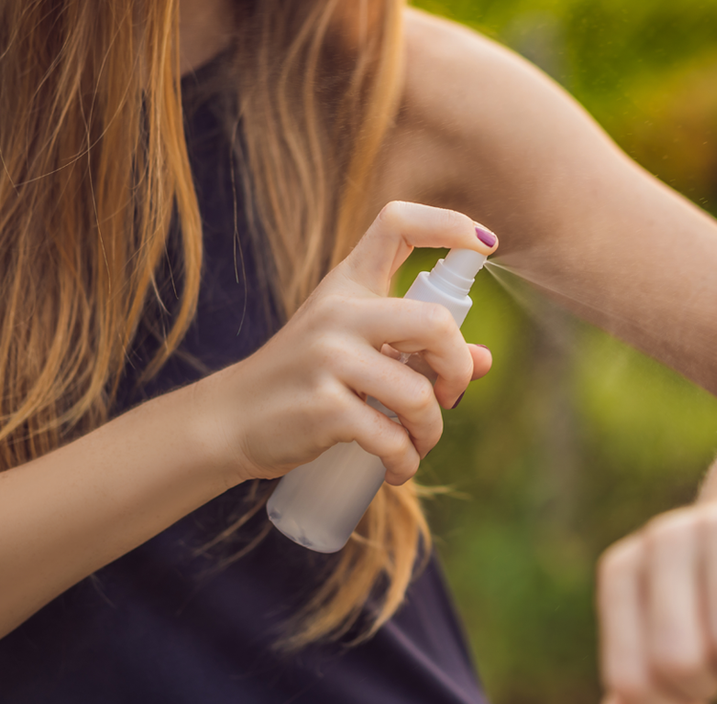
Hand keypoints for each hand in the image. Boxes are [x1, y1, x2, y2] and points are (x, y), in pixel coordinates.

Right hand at [205, 201, 495, 483]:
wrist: (232, 420)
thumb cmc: (304, 380)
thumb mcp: (355, 348)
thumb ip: (415, 349)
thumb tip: (485, 360)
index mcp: (348, 285)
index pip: (397, 224)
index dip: (449, 224)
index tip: (484, 244)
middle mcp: (339, 312)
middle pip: (435, 321)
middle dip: (457, 367)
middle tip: (449, 393)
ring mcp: (328, 358)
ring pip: (418, 394)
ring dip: (431, 430)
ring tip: (418, 444)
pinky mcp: (324, 408)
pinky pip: (391, 438)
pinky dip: (405, 461)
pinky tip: (398, 467)